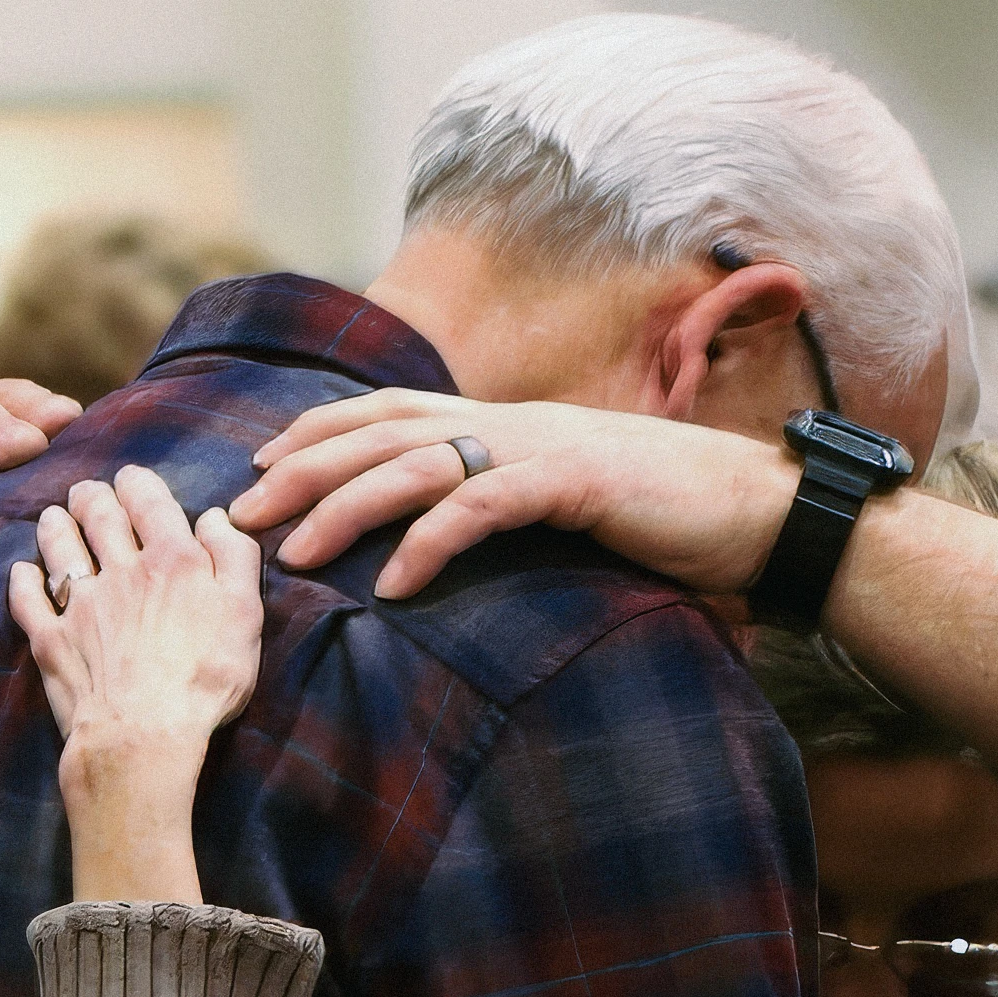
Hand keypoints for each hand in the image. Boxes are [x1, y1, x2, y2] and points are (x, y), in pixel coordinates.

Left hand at [6, 465, 261, 903]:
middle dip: (92, 497)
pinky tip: (22, 571)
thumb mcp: (245, 613)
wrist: (143, 735)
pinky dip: (23, 582)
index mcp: (173, 560)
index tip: (129, 476)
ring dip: (56, 527)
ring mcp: (80, 605)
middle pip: (100, 519)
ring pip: (61, 550)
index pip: (151, 504)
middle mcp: (121, 571)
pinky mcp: (51, 641)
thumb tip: (216, 516)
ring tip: (52, 515)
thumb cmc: (206, 678)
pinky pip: (29, 601)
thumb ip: (234, 557)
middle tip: (86, 489)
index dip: (139, 484)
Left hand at [229, 390, 796, 600]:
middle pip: (381, 433)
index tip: (260, 465)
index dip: (318, 431)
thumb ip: (502, 500)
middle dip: (304, 469)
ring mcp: (541, 447)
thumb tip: (442, 532)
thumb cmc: (659, 516)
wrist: (754, 510)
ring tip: (294, 552)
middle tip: (243, 512)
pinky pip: (484, 508)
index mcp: (501, 423)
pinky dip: (431, 543)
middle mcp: (509, 423)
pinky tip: (393, 584)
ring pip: (418, 465)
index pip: (388, 412)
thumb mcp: (562, 500)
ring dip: (346, 508)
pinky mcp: (573, 482)